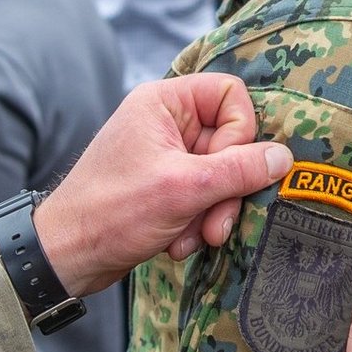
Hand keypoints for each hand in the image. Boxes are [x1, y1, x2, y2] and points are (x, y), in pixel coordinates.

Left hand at [34, 74, 291, 297]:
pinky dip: (197, 221)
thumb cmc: (110, 212)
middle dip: (226, 189)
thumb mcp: (184, 189)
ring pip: (221, 173)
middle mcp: (164, 120)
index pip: (232, 95)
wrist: (67, 256)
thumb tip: (284, 157)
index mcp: (163, 101)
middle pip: (230, 140)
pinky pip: (203, 194)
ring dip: (211, 212)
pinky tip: (177, 243)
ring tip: (189, 239)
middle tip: (214, 224)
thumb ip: (239, 170)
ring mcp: (165, 154)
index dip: (238, 136)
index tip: (220, 170)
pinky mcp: (164, 184)